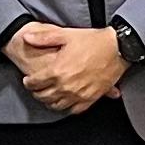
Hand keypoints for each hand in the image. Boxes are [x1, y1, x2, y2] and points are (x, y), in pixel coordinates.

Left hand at [6, 22, 126, 114]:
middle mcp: (66, 85)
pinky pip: (74, 110)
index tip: (28, 81)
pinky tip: (65, 102)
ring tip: (48, 95)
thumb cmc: (93, 41)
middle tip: (36, 89)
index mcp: (57, 70)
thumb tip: (27, 37)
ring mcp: (78, 94)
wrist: (117, 48)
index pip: (34, 83)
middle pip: (43, 96)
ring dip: (49, 102)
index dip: (28, 82)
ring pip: (56, 106)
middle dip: (36, 93)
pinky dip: (67, 108)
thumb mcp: (66, 35)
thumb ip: (44, 38)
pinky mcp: (90, 98)